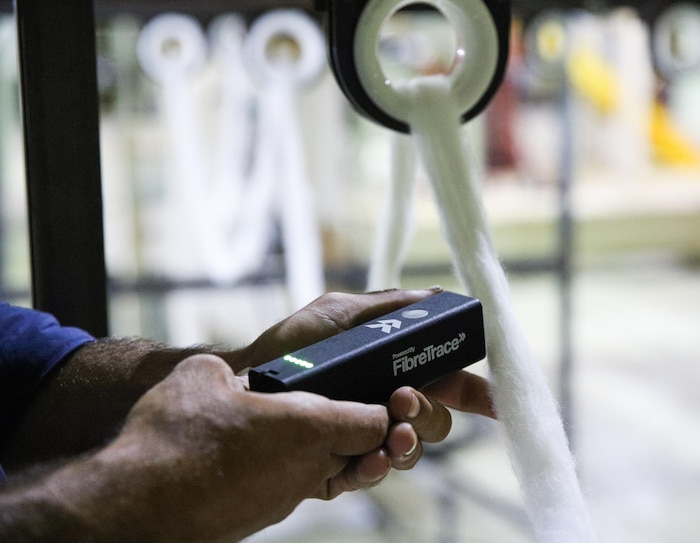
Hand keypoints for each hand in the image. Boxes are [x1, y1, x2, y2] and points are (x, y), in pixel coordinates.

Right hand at [93, 354, 390, 542]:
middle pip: (361, 452)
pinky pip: (292, 486)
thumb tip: (234, 379)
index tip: (370, 392)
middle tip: (335, 406)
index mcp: (310, 429)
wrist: (132, 509)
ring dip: (323, 451)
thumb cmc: (172, 439)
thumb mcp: (202, 374)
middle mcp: (309, 469)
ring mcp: (286, 498)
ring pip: (328, 472)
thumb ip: (235, 370)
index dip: (381, 406)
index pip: (377, 422)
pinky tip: (256, 450)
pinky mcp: (261, 515)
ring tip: (289, 427)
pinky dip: (287, 467)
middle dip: (361, 433)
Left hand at [243, 288, 496, 475]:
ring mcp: (368, 437)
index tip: (496, 404)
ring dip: (410, 441)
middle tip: (403, 398)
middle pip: (437, 421)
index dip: (478, 394)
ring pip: (412, 451)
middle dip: (430, 414)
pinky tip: (371, 459)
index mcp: (397, 370)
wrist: (244, 383)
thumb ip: (390, 307)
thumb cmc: (291, 345)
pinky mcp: (343, 465)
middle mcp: (388, 405)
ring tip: (391, 431)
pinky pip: (374, 474)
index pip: (450, 384)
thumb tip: (436, 296)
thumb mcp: (340, 313)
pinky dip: (378, 468)